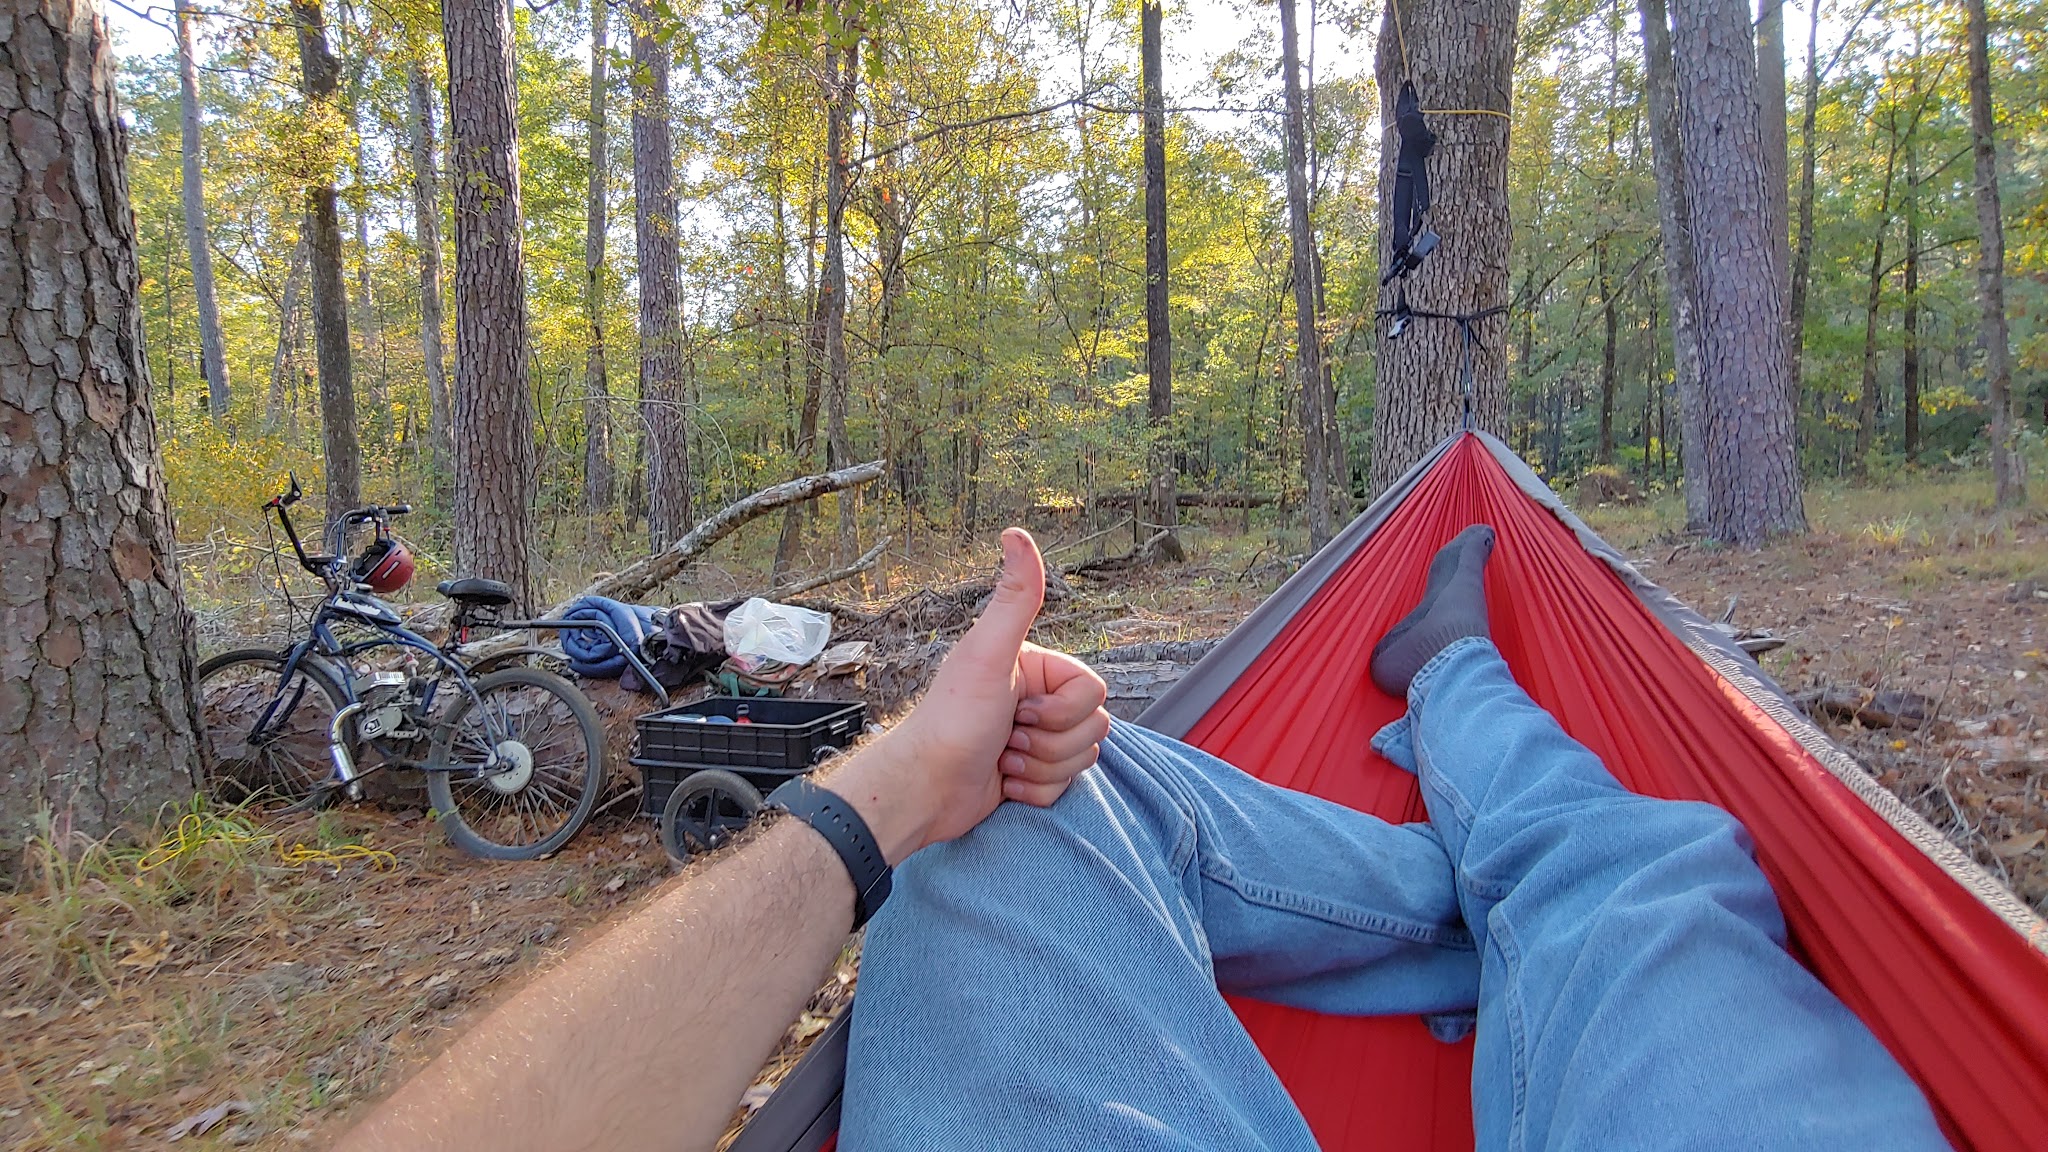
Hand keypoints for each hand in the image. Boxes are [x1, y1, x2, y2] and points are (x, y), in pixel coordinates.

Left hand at [822, 529, 1109, 861]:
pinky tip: (1003, 781)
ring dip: (1041, 768)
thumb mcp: (986, 654)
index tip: (1022, 711)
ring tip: (1002, 758)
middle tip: (1007, 737)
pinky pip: (1064, 787)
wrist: (924, 789)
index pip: (1093, 690)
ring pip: (1081, 757)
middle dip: (1050, 744)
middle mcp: (1034, 698)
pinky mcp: (1029, 774)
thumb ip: (1014, 598)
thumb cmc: (951, 722)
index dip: (1063, 711)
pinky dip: (1035, 792)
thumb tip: (1017, 534)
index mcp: (1033, 667)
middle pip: (1092, 726)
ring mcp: (1033, 737)